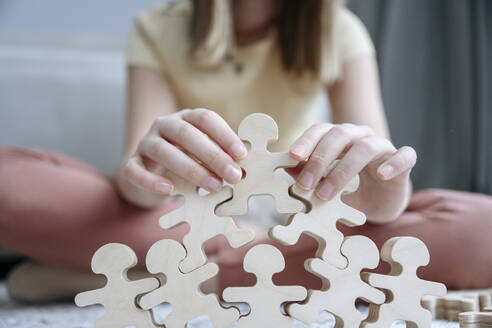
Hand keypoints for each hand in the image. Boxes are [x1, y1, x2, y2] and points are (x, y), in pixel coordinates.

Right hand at [121, 109, 246, 194]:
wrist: (152, 176)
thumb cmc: (187, 162)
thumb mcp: (205, 157)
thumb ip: (222, 158)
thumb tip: (244, 169)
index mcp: (186, 118)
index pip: (205, 118)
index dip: (224, 135)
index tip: (242, 154)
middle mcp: (164, 125)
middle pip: (186, 134)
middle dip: (213, 155)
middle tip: (233, 175)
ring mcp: (145, 143)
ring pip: (163, 151)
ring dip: (191, 169)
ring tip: (213, 186)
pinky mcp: (131, 164)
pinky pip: (135, 170)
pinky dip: (152, 181)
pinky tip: (169, 191)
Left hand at [287, 123, 416, 221]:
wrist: (379, 202)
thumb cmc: (348, 190)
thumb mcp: (324, 184)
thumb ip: (306, 174)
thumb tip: (284, 168)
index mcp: (338, 137)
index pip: (320, 130)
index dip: (306, 141)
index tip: (292, 156)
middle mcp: (360, 136)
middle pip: (340, 136)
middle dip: (319, 160)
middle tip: (305, 185)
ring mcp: (383, 146)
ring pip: (366, 147)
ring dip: (344, 170)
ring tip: (327, 193)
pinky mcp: (404, 161)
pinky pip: (404, 155)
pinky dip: (393, 163)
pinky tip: (381, 175)